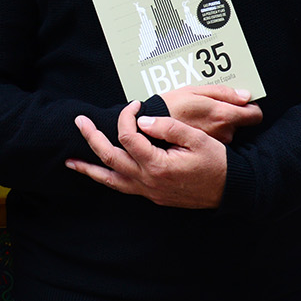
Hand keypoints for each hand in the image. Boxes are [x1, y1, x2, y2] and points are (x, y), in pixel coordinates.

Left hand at [65, 102, 226, 208]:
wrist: (230, 190)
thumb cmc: (217, 163)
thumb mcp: (198, 139)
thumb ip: (168, 127)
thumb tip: (143, 121)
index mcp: (158, 164)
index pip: (129, 137)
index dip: (127, 117)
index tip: (135, 104)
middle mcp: (148, 180)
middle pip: (110, 157)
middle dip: (92, 138)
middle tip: (79, 121)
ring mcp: (148, 191)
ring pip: (110, 179)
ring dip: (89, 169)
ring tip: (70, 161)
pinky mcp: (151, 195)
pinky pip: (122, 188)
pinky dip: (106, 179)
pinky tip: (98, 174)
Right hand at [158, 85, 261, 142]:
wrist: (149, 128)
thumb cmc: (170, 106)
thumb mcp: (195, 91)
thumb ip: (224, 93)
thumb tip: (245, 96)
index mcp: (223, 115)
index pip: (255, 115)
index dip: (251, 108)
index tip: (243, 104)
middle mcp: (223, 132)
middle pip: (239, 123)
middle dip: (228, 115)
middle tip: (210, 109)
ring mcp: (215, 144)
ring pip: (226, 133)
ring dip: (217, 126)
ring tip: (199, 118)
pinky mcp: (206, 151)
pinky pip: (214, 141)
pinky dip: (208, 135)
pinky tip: (195, 128)